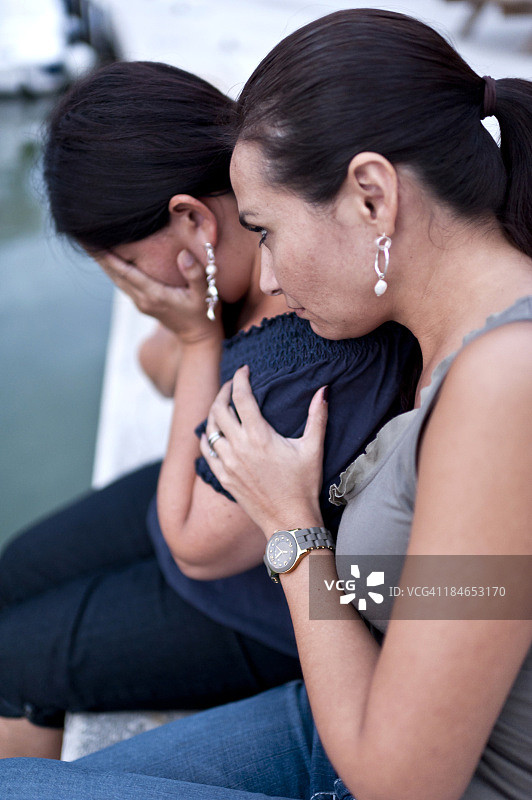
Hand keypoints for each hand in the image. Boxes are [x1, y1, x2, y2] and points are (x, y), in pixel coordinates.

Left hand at [96, 250, 222, 344]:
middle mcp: (143, 299)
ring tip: (91, 245)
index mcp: (154, 294)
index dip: (108, 256)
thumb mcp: (205, 295)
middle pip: (114, 275)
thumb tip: (183, 254)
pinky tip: (109, 260)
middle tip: (83, 236)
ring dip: (103, 263)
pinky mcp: (143, 303)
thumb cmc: (203, 315)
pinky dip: (114, 270)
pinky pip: (123, 284)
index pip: (125, 271)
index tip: (94, 239)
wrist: (198, 339)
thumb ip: (195, 274)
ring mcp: (141, 303)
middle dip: (99, 256)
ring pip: (116, 280)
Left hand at [200, 366, 327, 535]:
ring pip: (210, 428)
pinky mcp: (223, 477)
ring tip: (223, 404)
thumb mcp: (313, 449)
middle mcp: (239, 448)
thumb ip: (317, 416)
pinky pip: (206, 451)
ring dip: (213, 412)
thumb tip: (324, 389)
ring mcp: (228, 464)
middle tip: (232, 384)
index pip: (241, 397)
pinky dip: (206, 437)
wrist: (289, 520)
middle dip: (224, 391)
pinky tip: (211, 432)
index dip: (240, 379)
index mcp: (259, 437)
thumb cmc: (304, 485)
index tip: (244, 370)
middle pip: (219, 409)